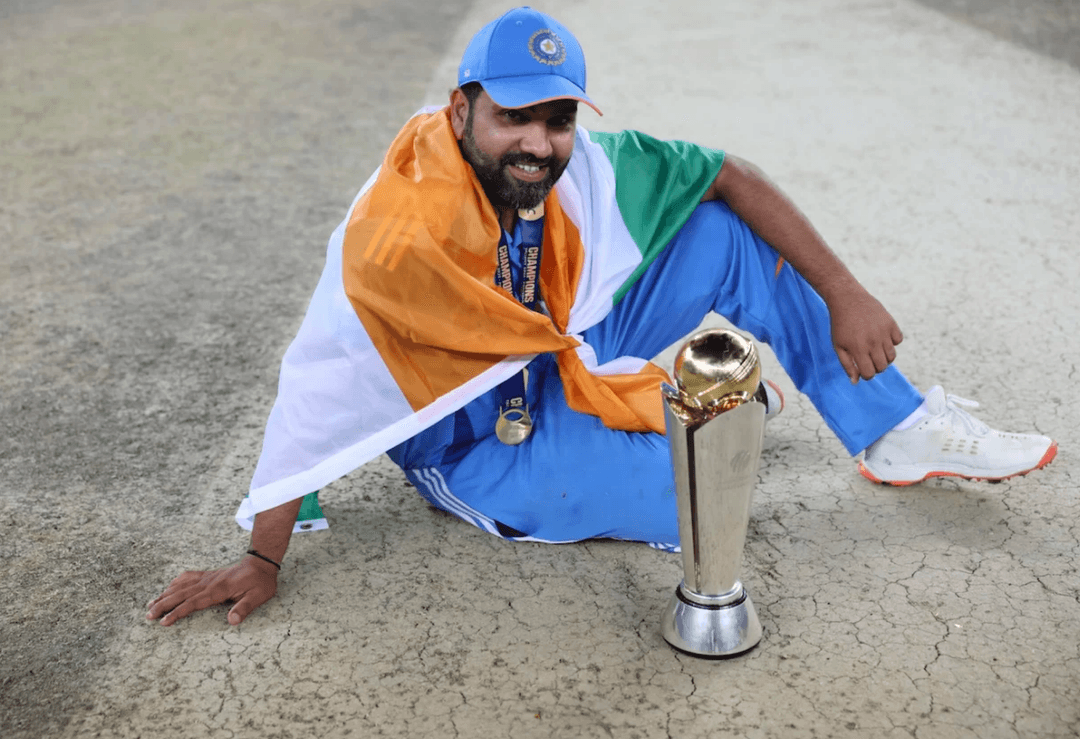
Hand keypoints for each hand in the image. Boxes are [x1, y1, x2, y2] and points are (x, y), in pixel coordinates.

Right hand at [146, 556, 277, 626]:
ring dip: (165, 595)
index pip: (193, 603)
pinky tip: (168, 588)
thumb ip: (244, 608)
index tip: (164, 621)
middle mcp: (209, 582)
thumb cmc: (260, 582)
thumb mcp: (258, 596)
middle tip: (148, 616)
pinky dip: (175, 583)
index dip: (177, 612)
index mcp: (219, 589)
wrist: (261, 563)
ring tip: (150, 604)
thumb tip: (232, 621)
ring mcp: (207, 577)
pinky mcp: (208, 575)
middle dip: (163, 605)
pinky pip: (188, 577)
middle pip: (181, 594)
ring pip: (181, 586)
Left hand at [828, 288, 903, 382]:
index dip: (866, 374)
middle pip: (882, 367)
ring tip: (874, 348)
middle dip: (876, 367)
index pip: (869, 373)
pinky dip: (892, 341)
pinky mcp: (891, 323)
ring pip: (892, 356)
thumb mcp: (838, 346)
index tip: (862, 368)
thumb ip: (847, 365)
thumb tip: (856, 382)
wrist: (847, 299)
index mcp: (858, 349)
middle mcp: (872, 342)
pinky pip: (898, 340)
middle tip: (868, 358)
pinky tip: (881, 336)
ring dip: (884, 357)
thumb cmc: (840, 325)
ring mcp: (883, 332)